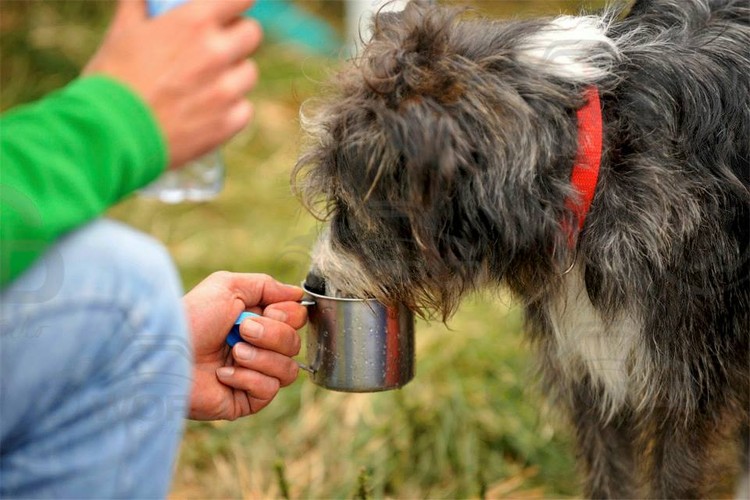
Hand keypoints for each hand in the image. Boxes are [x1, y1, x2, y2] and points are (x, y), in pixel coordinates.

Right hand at [84, 0, 261, 168]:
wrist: (109, 137)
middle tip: (217, 49)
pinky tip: (206, 113)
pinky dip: (229, 110)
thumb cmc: (111, 81)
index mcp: (194, 22)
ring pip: (248, 73)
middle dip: (236, 38)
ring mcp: (226, 90)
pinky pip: (244, 108)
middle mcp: (216, 53)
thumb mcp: (123, 32)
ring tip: (206, 85)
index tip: (231, 11)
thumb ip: (139, 5)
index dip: (237, 4)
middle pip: (252, 34)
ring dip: (233, 76)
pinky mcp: (229, 123)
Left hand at [182, 272, 306, 419]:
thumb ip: (266, 286)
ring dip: (260, 358)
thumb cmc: (192, 317)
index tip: (266, 311)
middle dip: (271, 334)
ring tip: (232, 352)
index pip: (297, 319)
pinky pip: (269, 390)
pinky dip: (247, 378)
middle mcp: (259, 347)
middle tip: (240, 331)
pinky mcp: (246, 400)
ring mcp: (253, 375)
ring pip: (288, 369)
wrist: (166, 352)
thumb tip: (299, 295)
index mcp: (257, 320)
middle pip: (295, 343)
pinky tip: (222, 375)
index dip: (287, 316)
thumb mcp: (228, 286)